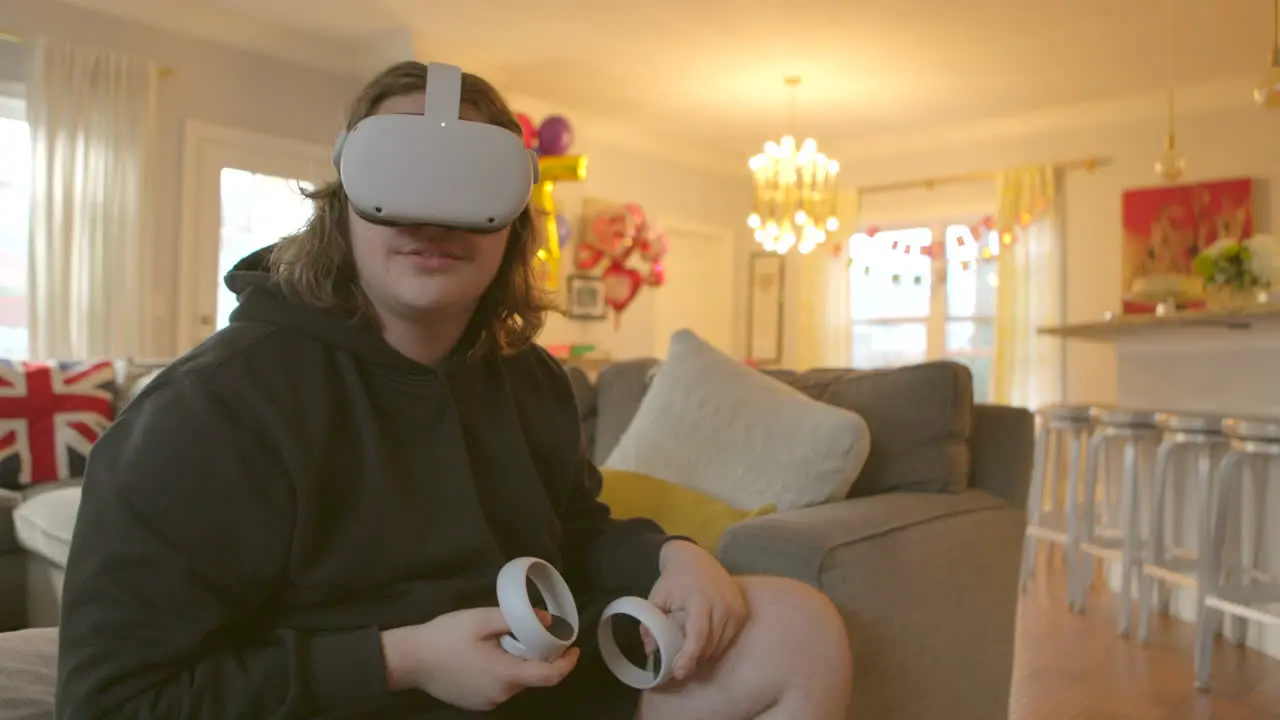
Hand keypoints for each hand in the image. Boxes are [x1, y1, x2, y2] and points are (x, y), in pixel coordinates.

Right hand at [381, 607, 578, 710]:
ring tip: (502, 641)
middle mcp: (500, 695)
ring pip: (515, 682)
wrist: (409, 659)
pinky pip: (499, 687)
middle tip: (530, 633)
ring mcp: (487, 702)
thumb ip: (516, 619)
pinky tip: (488, 655)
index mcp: (505, 675)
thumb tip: (547, 620)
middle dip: (537, 656)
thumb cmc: (444, 637)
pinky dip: (503, 672)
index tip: (574, 648)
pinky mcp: (475, 703)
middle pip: (532, 678)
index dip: (567, 664)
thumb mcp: (481, 619)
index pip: (549, 676)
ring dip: (518, 663)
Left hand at [645, 540, 747, 681]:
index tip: (680, 672)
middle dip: (694, 658)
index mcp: (699, 599)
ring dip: (706, 653)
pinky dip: (717, 644)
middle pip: (710, 645)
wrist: (694, 558)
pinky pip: (730, 637)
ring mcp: (735, 607)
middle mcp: (721, 603)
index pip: (698, 636)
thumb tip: (650, 650)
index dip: (689, 657)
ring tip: (691, 650)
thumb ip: (650, 623)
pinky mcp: (742, 610)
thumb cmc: (673, 579)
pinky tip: (706, 640)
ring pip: (721, 644)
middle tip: (680, 662)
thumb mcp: (657, 597)